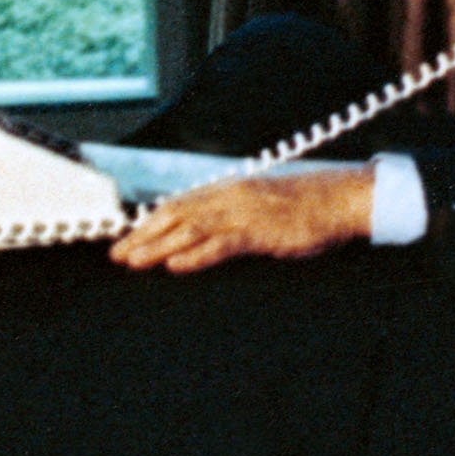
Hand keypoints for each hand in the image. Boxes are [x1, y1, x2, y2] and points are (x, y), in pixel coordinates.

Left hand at [109, 166, 372, 271]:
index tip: (127, 236)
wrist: (337, 199)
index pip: (179, 205)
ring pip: (190, 230)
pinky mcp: (259, 232)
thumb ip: (232, 216)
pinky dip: (196, 256)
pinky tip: (175, 265)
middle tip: (117, 254)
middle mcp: (228, 198)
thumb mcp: (260, 206)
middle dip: (144, 235)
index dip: (150, 221)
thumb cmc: (302, 205)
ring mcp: (243, 214)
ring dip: (159, 246)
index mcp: (227, 190)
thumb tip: (205, 231)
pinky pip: (221, 245)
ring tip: (134, 260)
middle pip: (176, 216)